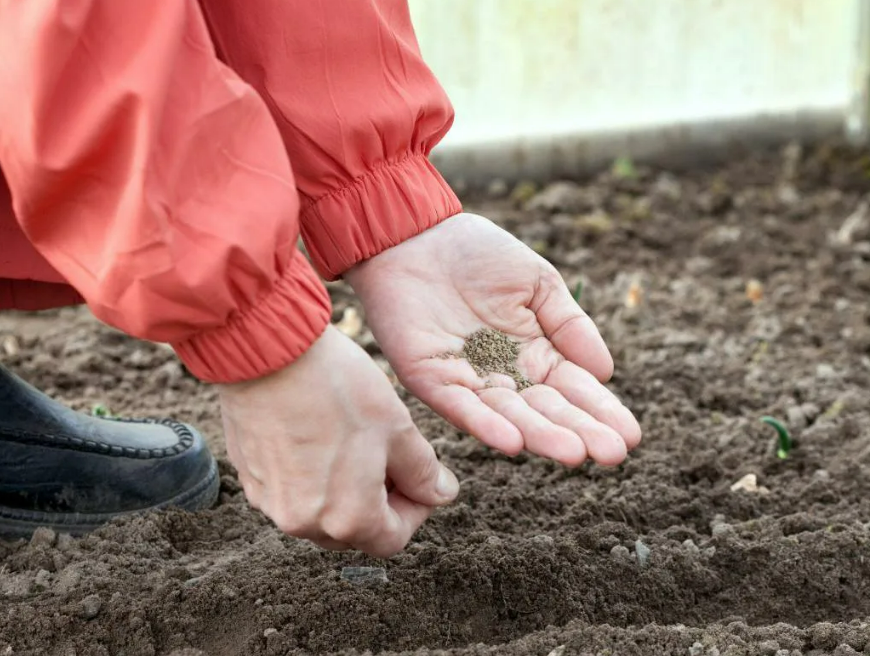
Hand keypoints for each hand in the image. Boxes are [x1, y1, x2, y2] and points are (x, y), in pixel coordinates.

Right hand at [216, 325, 459, 556]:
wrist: (269, 351)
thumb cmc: (337, 388)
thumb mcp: (397, 429)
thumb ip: (423, 473)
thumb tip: (440, 495)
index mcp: (347, 519)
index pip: (393, 539)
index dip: (416, 510)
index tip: (421, 479)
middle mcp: (303, 523)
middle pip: (355, 531)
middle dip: (380, 502)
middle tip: (391, 458)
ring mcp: (270, 502)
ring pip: (321, 512)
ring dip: (345, 491)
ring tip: (354, 444)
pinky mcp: (250, 478)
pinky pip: (290, 492)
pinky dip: (311, 477)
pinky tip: (319, 436)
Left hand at [345, 213, 640, 466]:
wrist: (414, 235)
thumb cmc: (477, 253)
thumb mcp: (538, 283)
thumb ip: (570, 325)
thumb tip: (606, 372)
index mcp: (536, 353)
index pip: (574, 389)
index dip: (601, 412)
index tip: (630, 435)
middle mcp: (506, 375)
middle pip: (547, 410)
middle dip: (580, 432)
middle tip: (612, 455)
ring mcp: (469, 381)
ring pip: (510, 416)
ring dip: (541, 436)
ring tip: (574, 453)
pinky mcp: (432, 380)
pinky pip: (462, 408)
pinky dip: (486, 425)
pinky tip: (513, 443)